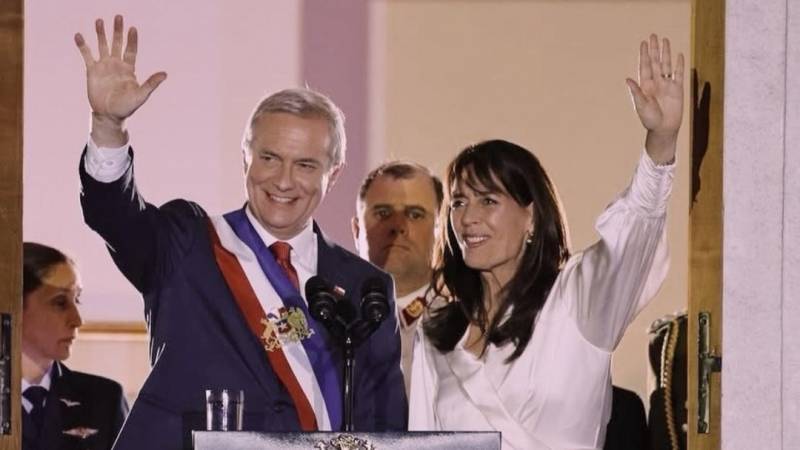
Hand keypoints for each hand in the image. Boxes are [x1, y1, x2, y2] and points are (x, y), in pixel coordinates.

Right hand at [75, 15, 165, 145]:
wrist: (109, 115)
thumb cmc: (127, 107)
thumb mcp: (141, 95)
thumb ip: (151, 83)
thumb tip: (165, 74)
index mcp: (128, 69)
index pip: (131, 50)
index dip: (132, 40)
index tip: (133, 28)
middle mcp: (116, 64)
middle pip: (117, 43)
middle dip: (118, 31)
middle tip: (119, 17)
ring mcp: (104, 66)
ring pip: (102, 46)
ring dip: (101, 34)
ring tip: (100, 20)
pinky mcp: (92, 71)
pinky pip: (87, 55)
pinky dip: (82, 45)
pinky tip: (78, 35)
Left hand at [626, 34, 683, 163]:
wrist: (664, 129)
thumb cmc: (650, 120)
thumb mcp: (641, 106)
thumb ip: (636, 92)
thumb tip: (627, 79)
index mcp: (645, 86)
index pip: (645, 66)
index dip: (644, 54)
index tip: (643, 43)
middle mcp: (656, 82)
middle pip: (655, 62)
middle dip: (654, 49)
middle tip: (653, 35)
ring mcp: (667, 85)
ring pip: (666, 65)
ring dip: (666, 53)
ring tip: (665, 40)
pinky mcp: (677, 89)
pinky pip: (678, 74)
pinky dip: (679, 65)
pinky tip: (679, 55)